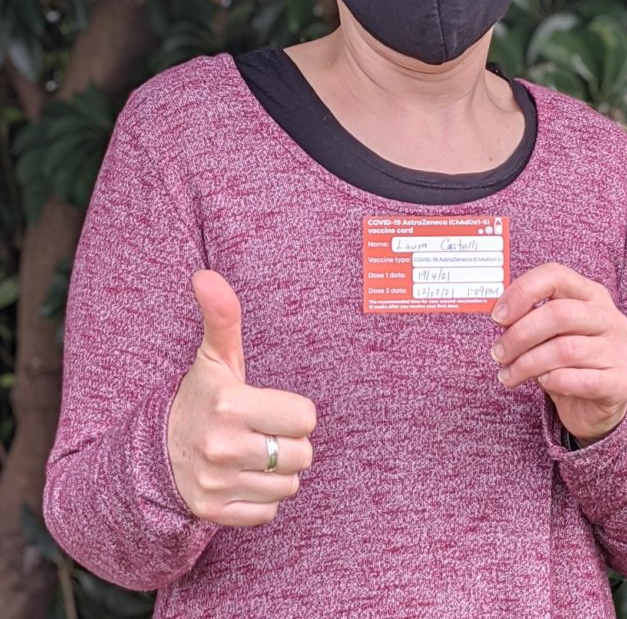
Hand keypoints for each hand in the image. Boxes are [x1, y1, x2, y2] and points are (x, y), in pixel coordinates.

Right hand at [168, 269, 316, 526]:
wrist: (157, 452)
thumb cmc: (203, 397)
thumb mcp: (214, 358)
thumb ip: (221, 316)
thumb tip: (205, 275)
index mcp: (229, 404)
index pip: (305, 417)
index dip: (293, 411)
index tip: (269, 406)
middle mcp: (221, 446)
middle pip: (302, 454)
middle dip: (288, 442)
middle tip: (262, 431)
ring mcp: (217, 483)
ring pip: (289, 484)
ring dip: (277, 471)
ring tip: (252, 453)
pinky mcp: (214, 513)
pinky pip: (269, 511)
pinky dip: (261, 498)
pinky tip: (241, 477)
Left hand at [490, 263, 626, 443]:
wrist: (595, 403)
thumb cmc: (565, 360)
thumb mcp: (547, 332)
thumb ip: (528, 318)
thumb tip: (499, 315)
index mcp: (591, 294)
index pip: (555, 275)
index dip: (522, 292)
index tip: (497, 316)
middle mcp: (609, 317)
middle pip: (559, 313)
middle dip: (519, 334)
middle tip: (498, 353)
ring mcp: (619, 349)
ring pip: (565, 350)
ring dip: (527, 364)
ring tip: (509, 375)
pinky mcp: (620, 382)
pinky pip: (581, 380)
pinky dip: (554, 382)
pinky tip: (543, 383)